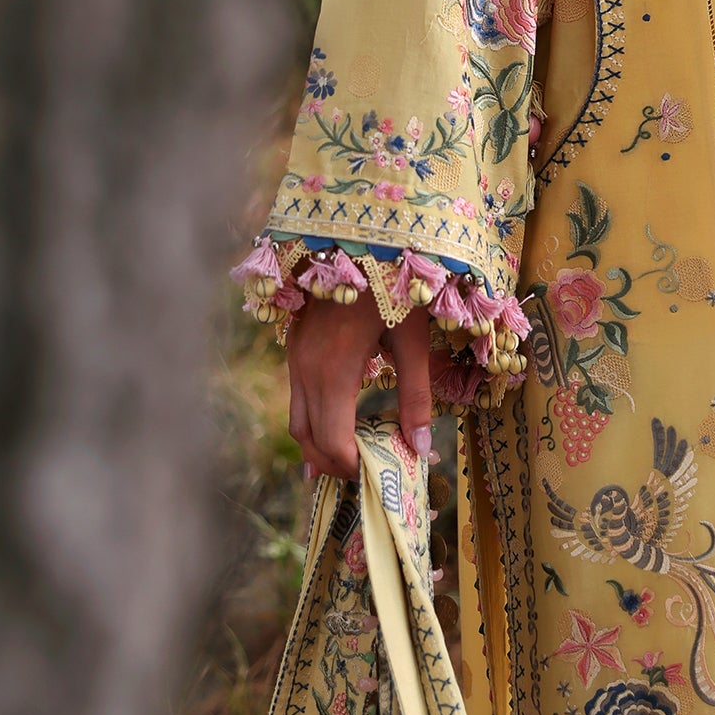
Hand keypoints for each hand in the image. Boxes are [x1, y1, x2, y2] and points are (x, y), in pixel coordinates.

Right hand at [287, 293, 433, 481]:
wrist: (359, 238)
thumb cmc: (394, 285)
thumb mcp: (414, 340)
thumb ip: (415, 396)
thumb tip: (419, 448)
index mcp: (335, 368)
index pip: (332, 439)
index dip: (351, 465)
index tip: (377, 477)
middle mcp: (305, 366)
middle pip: (306, 437)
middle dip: (332, 464)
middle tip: (364, 477)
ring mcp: (295, 356)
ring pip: (296, 419)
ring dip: (319, 445)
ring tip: (351, 459)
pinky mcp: (295, 345)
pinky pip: (297, 397)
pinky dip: (313, 421)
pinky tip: (336, 427)